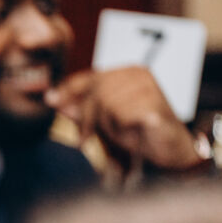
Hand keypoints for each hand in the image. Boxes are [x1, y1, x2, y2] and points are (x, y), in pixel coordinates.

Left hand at [46, 66, 205, 171]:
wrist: (171, 150)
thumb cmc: (137, 134)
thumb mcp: (103, 120)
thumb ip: (80, 109)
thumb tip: (51, 98)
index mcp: (128, 72)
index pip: (90, 77)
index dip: (68, 89)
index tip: (50, 100)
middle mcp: (139, 74)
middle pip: (95, 92)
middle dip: (87, 118)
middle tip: (85, 140)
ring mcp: (148, 88)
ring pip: (105, 104)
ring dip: (106, 126)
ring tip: (119, 135)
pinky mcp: (152, 106)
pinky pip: (120, 116)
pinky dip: (121, 130)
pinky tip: (131, 135)